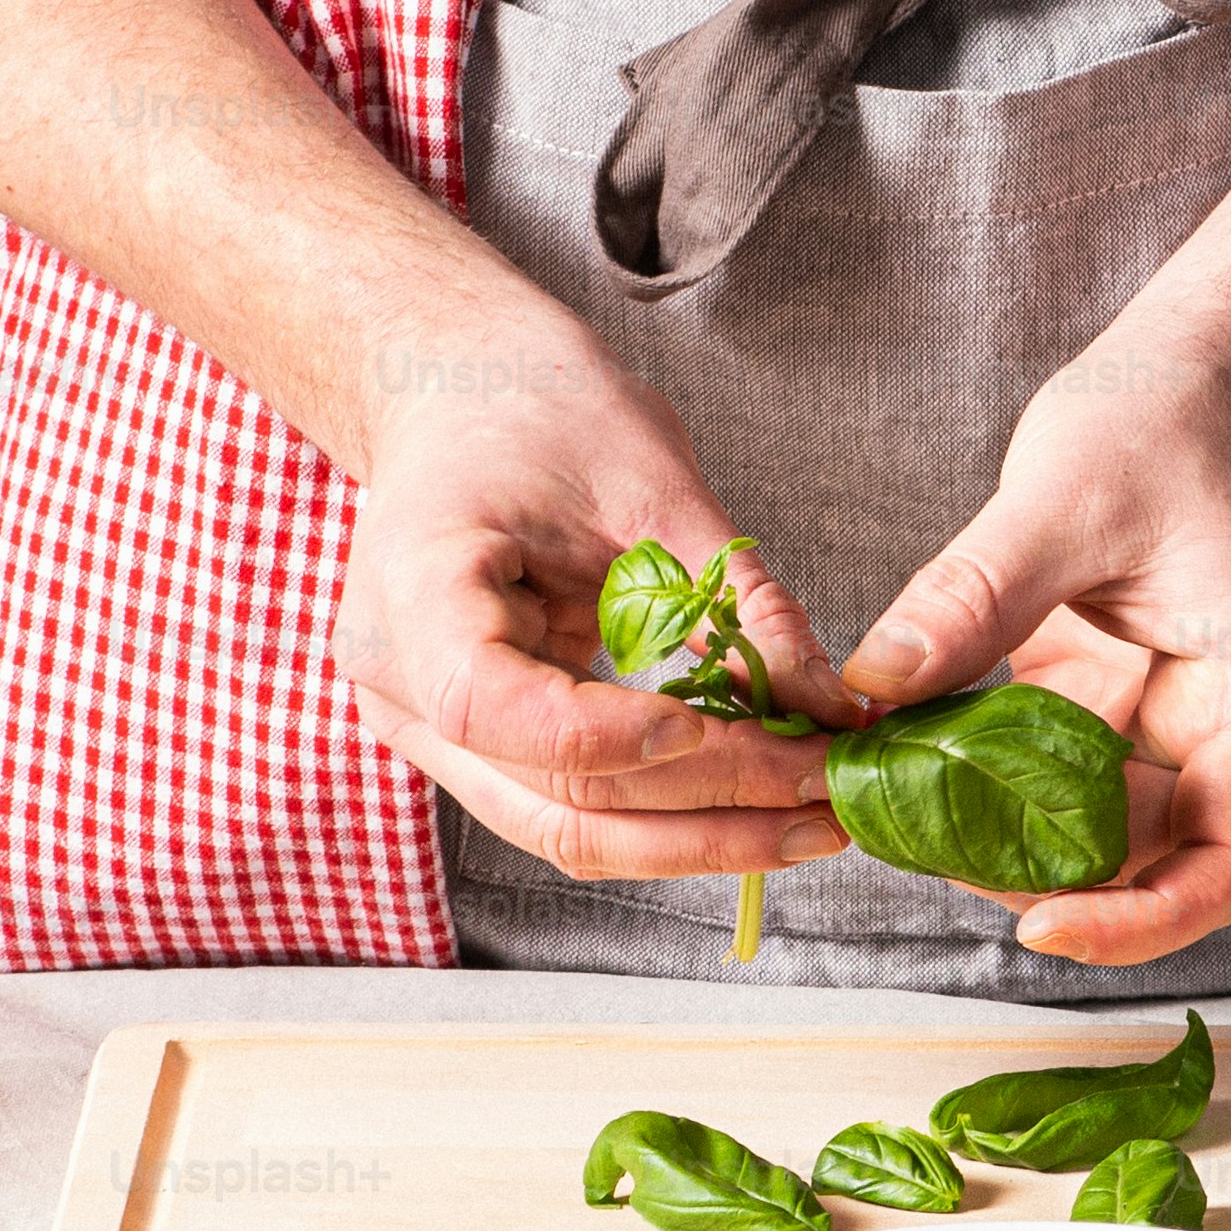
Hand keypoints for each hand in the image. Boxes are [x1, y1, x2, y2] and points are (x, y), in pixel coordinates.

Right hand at [314, 305, 854, 883]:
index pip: (488, 705)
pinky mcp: (480, 749)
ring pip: (568, 832)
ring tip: (815, 824)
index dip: (604, 737)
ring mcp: (430, 732)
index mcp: (413, 592)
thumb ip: (734, 599)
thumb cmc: (536, 406)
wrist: (458, 393)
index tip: (714, 726)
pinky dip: (673, 814)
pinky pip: (576, 808)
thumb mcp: (650, 480)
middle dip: (707, 808)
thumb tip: (831, 707)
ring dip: (700, 837)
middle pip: (553, 799)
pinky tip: (762, 806)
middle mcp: (399, 686)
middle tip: (828, 798)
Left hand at [841, 350, 1230, 965]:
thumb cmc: (1176, 412)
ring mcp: (1162, 715)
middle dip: (1047, 886)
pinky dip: (984, 779)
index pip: (1227, 864)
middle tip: (927, 853)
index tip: (1039, 926)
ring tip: (904, 816)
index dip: (1141, 924)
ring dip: (1006, 839)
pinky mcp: (1106, 692)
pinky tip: (908, 762)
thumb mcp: (1068, 495)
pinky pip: (1049, 770)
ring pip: (1093, 830)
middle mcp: (1219, 725)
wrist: (1208, 360)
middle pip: (1154, 868)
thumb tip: (873, 684)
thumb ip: (976, 594)